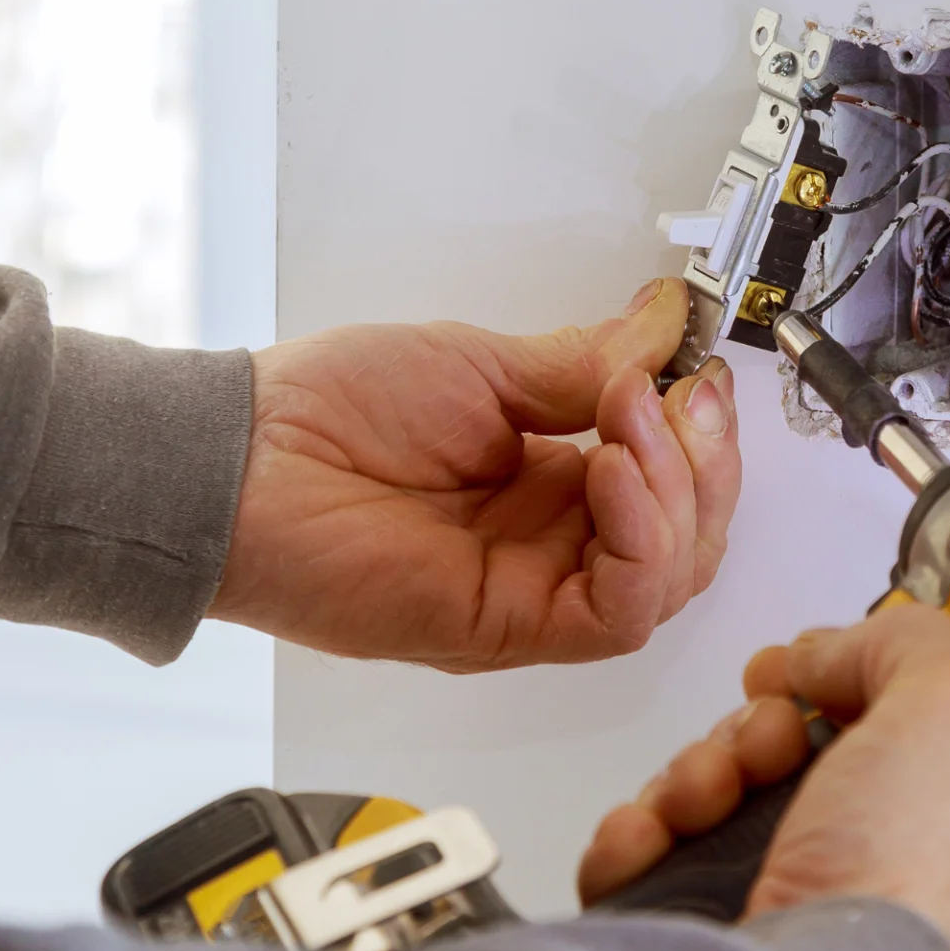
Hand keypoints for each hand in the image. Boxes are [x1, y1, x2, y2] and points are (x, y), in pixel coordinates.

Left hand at [209, 279, 740, 669]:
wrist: (242, 461)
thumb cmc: (329, 411)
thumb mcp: (481, 364)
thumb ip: (583, 363)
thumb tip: (664, 323)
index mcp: (550, 483)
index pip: (672, 484)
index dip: (700, 434)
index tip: (696, 370)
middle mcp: (552, 544)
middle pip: (689, 539)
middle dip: (707, 463)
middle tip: (679, 395)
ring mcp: (533, 590)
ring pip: (668, 580)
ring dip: (677, 494)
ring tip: (629, 419)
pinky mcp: (507, 627)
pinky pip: (615, 613)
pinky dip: (640, 543)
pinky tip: (612, 474)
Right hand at [578, 607, 949, 950]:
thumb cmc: (922, 899)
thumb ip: (914, 645)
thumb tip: (840, 647)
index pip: (920, 732)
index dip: (859, 683)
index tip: (819, 661)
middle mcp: (900, 886)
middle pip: (807, 757)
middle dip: (760, 725)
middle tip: (765, 735)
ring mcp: (807, 922)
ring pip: (727, 804)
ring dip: (696, 772)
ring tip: (704, 793)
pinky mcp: (721, 946)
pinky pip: (659, 865)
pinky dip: (640, 837)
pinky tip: (650, 833)